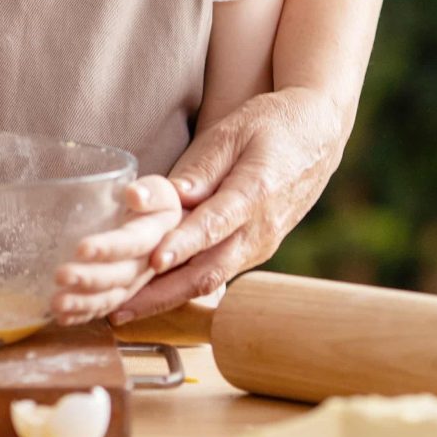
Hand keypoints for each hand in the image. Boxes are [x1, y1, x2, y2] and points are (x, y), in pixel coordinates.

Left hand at [49, 176, 181, 325]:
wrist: (174, 223)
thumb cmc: (157, 201)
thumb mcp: (161, 190)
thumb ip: (151, 193)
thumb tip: (134, 195)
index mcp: (161, 231)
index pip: (137, 240)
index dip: (112, 247)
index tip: (82, 249)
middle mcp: (154, 261)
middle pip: (125, 273)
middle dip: (92, 278)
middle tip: (61, 275)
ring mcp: (142, 281)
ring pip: (117, 296)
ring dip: (86, 302)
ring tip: (57, 304)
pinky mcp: (130, 292)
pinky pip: (110, 307)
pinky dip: (87, 314)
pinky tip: (64, 317)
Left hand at [110, 86, 352, 322]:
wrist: (318, 136)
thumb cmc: (272, 125)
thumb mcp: (235, 131)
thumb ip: (202, 166)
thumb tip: (171, 194)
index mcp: (256, 193)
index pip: (214, 225)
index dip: (183, 245)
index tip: (154, 260)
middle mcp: (260, 230)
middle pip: (209, 270)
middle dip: (162, 294)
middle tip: (119, 308)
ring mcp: (259, 246)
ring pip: (210, 280)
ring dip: (167, 299)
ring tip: (123, 311)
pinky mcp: (254, 251)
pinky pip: (216, 274)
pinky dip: (182, 288)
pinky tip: (150, 296)